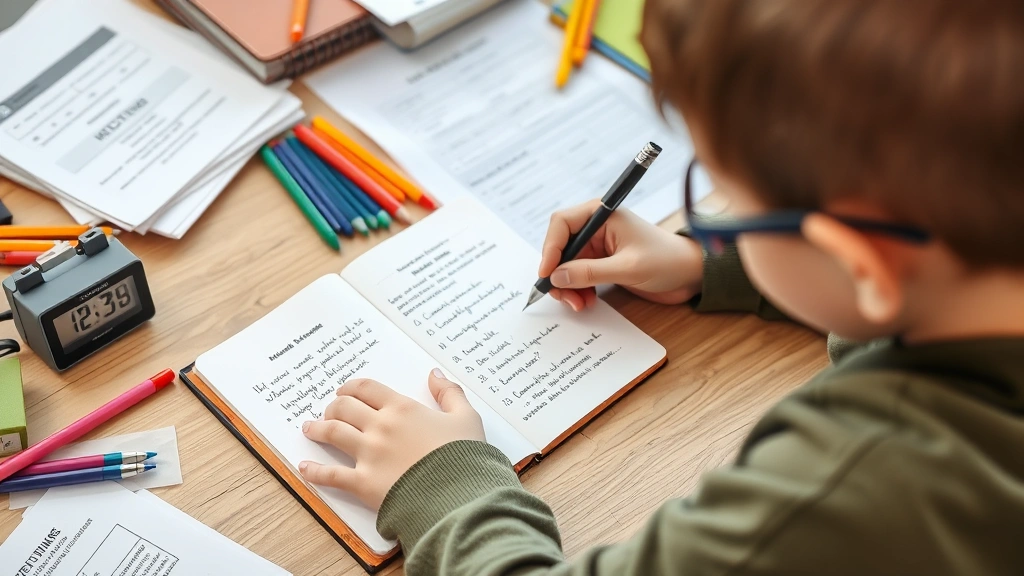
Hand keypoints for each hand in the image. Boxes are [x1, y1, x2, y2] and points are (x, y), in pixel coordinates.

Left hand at [299, 369, 484, 509]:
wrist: (458, 495)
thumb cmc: (464, 457)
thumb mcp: (466, 418)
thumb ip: (450, 393)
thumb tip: (434, 374)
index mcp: (403, 409)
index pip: (367, 389)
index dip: (352, 387)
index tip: (345, 391)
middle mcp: (381, 427)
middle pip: (344, 407)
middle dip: (334, 406)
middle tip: (330, 410)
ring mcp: (369, 455)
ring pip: (333, 433)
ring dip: (317, 428)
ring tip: (309, 428)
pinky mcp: (363, 483)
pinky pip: (331, 475)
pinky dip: (314, 471)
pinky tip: (305, 467)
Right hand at [539, 200, 704, 309]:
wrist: (691, 274)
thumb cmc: (667, 261)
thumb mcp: (627, 268)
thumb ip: (590, 272)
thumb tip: (557, 277)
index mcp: (603, 215)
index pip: (562, 223)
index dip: (550, 248)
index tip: (547, 274)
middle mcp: (597, 227)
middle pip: (561, 246)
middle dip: (558, 273)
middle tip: (563, 296)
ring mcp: (599, 246)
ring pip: (567, 264)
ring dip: (567, 286)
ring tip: (579, 304)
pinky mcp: (602, 263)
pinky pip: (578, 275)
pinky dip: (578, 290)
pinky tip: (587, 301)